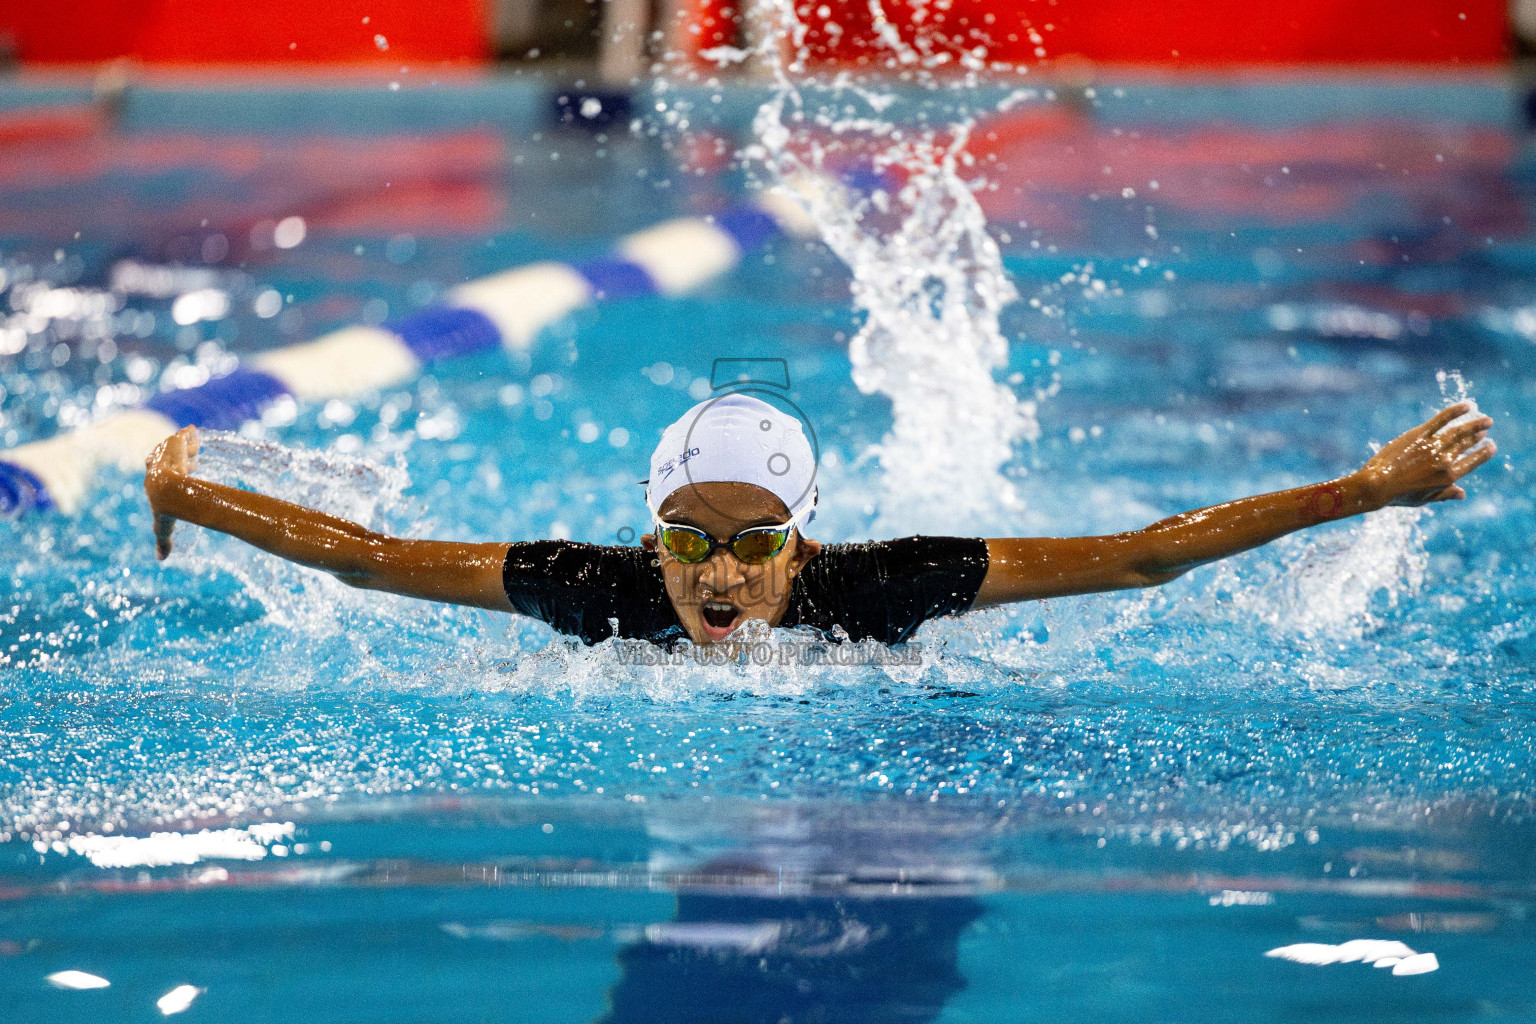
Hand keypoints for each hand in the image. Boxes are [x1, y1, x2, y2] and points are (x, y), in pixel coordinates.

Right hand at [144, 425, 199, 558]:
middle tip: (195, 462)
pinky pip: (182, 435)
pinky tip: (195, 432)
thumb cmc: (166, 509)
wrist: (170, 490)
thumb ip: (163, 541)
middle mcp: (156, 466)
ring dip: (185, 448)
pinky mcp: (174, 442)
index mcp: (152, 481)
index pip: (158, 474)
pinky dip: (188, 434)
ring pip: (175, 447)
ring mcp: (165, 454)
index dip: (172, 475)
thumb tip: (161, 559)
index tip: (185, 477)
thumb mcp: (163, 527)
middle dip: (177, 460)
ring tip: (198, 448)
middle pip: (166, 459)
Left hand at [1353, 403, 1495, 507]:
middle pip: (1466, 444)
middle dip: (1478, 434)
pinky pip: (1440, 420)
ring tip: (1485, 420)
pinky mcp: (1418, 435)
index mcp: (1448, 477)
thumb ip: (1445, 494)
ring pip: (1458, 432)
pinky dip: (1454, 412)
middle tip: (1486, 426)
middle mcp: (1444, 461)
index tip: (1491, 446)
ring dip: (1474, 424)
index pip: (1472, 462)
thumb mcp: (1424, 499)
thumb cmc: (1398, 495)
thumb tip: (1463, 494)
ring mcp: (1432, 447)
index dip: (1483, 454)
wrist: (1376, 485)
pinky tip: (1466, 407)